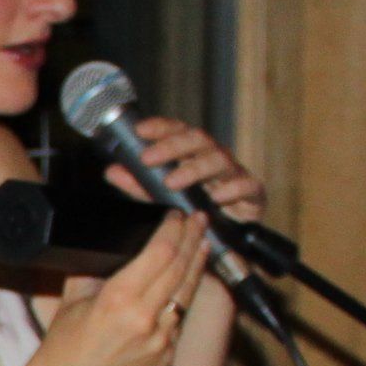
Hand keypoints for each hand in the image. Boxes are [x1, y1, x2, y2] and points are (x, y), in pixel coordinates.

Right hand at [26, 209, 206, 365]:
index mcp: (118, 300)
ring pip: (188, 294)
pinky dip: (182, 299)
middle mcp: (145, 319)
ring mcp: (160, 342)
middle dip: (192, 239)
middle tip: (198, 220)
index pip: (160, 252)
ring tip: (202, 244)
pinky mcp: (166, 359)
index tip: (176, 216)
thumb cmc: (61, 349)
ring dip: (197, 266)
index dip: (173, 229)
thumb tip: (115, 248)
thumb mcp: (73, 300)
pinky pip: (179, 321)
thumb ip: (97, 271)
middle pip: (181, 268)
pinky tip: (184, 285)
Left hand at [106, 117, 264, 223]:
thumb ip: (139, 184)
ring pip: (219, 159)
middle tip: (148, 158)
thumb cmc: (195, 209)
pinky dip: (232, 189)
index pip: (178, 131)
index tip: (140, 130)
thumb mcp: (162, 197)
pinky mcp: (253, 193)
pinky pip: (246, 186)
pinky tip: (216, 198)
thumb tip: (112, 171)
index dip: (160, 127)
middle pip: (197, 139)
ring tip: (172, 182)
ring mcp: (234, 173)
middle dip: (172, 146)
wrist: (230, 238)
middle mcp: (213, 158)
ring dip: (194, 169)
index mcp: (193, 154)